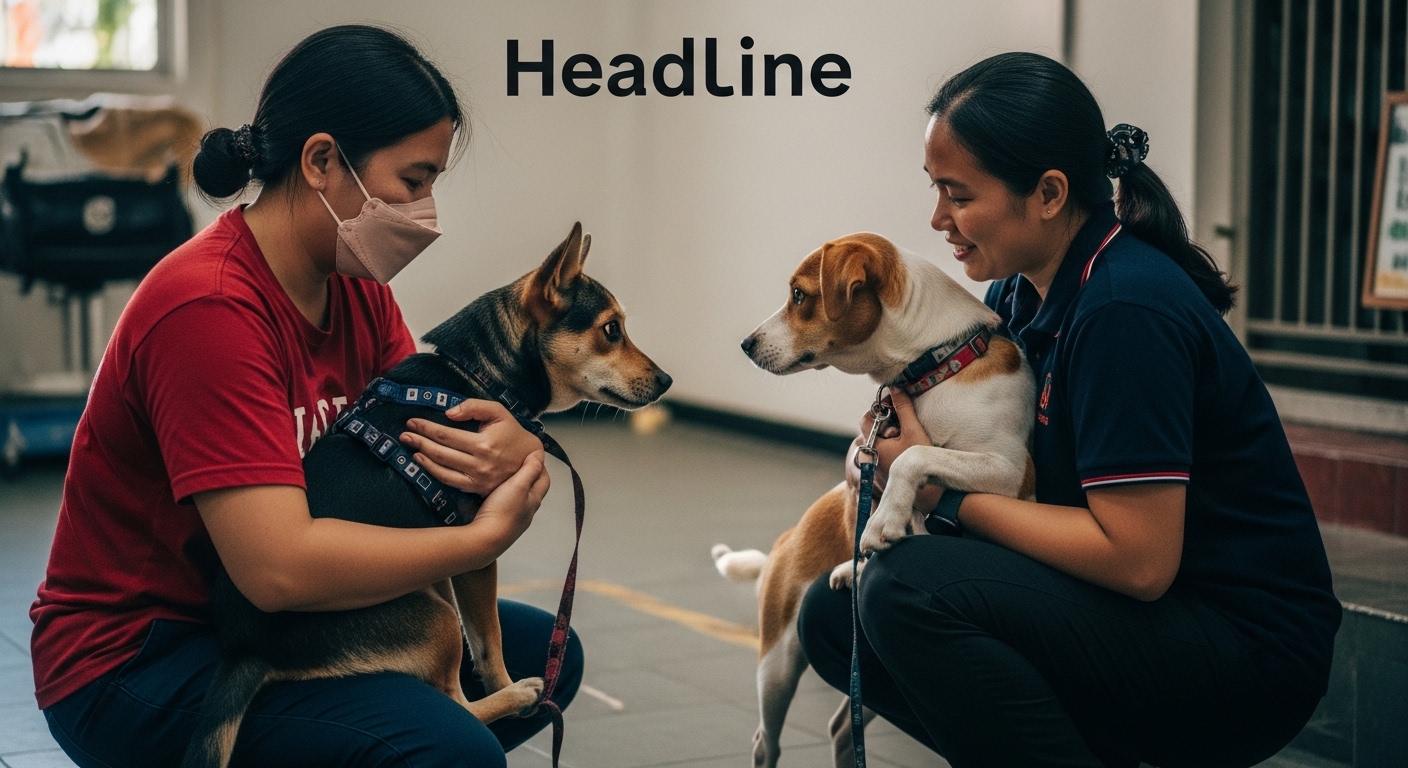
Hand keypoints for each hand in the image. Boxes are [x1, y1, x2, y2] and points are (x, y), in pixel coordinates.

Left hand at [399, 399, 541, 494]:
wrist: (531, 459)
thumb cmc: (513, 432)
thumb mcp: (499, 412)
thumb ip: (474, 407)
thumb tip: (449, 413)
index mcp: (483, 444)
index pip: (446, 435)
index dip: (427, 428)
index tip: (412, 422)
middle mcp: (479, 463)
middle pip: (440, 452)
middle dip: (419, 442)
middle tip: (404, 434)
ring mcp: (477, 478)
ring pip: (442, 469)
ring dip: (422, 458)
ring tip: (410, 448)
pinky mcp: (476, 488)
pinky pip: (449, 481)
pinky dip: (433, 472)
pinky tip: (423, 463)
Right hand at [473, 450, 549, 547]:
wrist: (485, 539)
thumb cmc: (503, 511)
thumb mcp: (518, 485)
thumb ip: (530, 470)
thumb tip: (539, 455)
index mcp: (534, 500)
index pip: (544, 480)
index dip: (541, 466)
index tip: (532, 456)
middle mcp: (527, 511)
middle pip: (532, 490)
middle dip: (527, 477)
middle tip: (517, 465)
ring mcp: (513, 520)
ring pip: (517, 500)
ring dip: (512, 488)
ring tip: (502, 477)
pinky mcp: (499, 524)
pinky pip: (503, 507)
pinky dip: (500, 498)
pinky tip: (489, 495)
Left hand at [863, 390, 931, 488]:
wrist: (930, 493)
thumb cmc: (921, 460)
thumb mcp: (914, 430)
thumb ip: (903, 408)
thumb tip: (895, 388)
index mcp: (873, 446)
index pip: (866, 419)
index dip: (879, 408)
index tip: (895, 404)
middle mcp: (870, 458)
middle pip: (872, 430)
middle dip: (887, 423)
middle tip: (904, 423)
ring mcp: (875, 468)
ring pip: (878, 442)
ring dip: (890, 435)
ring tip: (907, 437)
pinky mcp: (882, 475)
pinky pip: (883, 454)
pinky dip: (892, 447)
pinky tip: (907, 449)